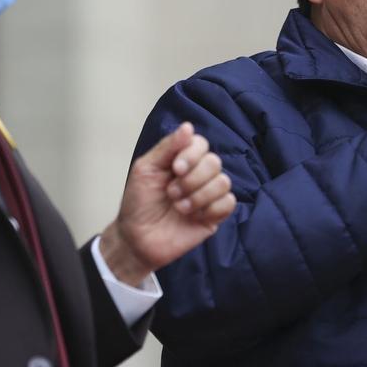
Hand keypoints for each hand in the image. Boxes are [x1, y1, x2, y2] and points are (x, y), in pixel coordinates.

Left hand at [100, 123, 236, 285]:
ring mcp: (209, 194)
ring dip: (198, 196)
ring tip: (179, 207)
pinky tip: (194, 217)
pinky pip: (228, 203)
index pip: (201, 144)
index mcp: (182, 159)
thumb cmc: (138, 203)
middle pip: (214, 162)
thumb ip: (167, 147)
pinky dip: (210, 209)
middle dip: (192, 180)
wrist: (137, 239)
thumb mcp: (145, 169)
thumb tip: (188, 126)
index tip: (175, 169)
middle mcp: (199, 174)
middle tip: (172, 193)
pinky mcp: (216, 215)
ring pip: (223, 182)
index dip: (191, 155)